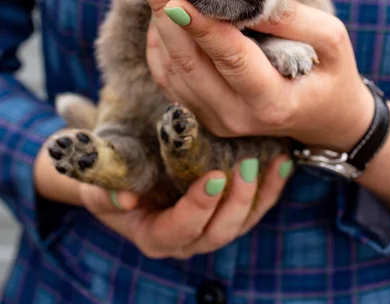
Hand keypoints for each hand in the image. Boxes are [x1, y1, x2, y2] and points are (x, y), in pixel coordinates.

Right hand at [35, 140, 290, 257]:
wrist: (122, 173)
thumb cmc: (110, 177)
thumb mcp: (98, 184)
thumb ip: (104, 193)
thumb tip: (126, 201)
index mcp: (155, 235)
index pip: (181, 229)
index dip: (199, 207)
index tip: (215, 177)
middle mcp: (187, 237)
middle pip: (219, 231)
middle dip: (236, 201)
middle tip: (245, 166)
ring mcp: (209, 224)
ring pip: (242, 222)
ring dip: (260, 194)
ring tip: (272, 163)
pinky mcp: (226, 208)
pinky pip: (254, 206)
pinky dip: (270, 187)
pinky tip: (282, 161)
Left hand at [145, 0, 373, 152]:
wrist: (322, 120)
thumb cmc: (329, 75)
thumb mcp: (332, 41)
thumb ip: (294, 19)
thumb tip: (245, 0)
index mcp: (272, 100)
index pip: (231, 58)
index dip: (201, 26)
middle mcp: (237, 115)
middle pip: (189, 64)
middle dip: (166, 17)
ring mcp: (215, 119)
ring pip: (171, 71)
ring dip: (159, 28)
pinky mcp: (201, 115)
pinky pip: (167, 79)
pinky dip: (159, 46)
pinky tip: (162, 17)